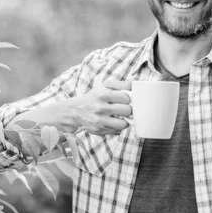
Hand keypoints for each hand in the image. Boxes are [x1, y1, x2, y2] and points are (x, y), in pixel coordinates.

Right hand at [8, 79, 131, 135]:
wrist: (74, 111)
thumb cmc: (94, 97)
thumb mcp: (105, 86)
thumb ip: (121, 83)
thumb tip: (136, 81)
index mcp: (103, 94)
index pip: (126, 97)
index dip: (128, 98)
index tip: (124, 99)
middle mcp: (101, 108)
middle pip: (127, 111)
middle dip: (128, 110)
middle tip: (124, 109)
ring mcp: (99, 121)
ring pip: (123, 124)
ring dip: (125, 121)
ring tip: (121, 117)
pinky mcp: (99, 131)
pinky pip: (116, 132)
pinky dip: (117, 128)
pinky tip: (112, 122)